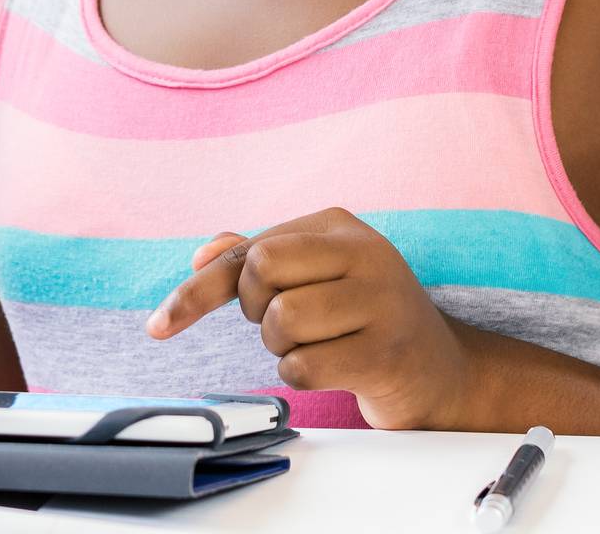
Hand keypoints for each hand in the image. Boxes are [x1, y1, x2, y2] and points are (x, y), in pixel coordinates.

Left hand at [145, 206, 474, 429]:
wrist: (439, 368)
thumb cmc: (362, 316)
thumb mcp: (317, 275)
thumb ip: (258, 258)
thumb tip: (201, 254)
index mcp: (338, 225)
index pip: (250, 250)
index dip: (200, 289)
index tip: (160, 324)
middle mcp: (363, 251)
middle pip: (260, 271)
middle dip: (256, 309)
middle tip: (284, 321)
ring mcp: (380, 300)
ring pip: (281, 321)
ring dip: (283, 347)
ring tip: (318, 344)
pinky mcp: (387, 351)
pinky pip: (304, 367)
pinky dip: (303, 375)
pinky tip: (334, 368)